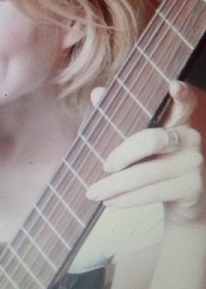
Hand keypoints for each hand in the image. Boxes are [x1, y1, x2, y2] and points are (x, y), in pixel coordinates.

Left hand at [86, 81, 205, 225]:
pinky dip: (128, 199)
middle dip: (121, 155)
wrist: (182, 203)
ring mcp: (195, 163)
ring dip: (116, 185)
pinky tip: (111, 202)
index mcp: (178, 120)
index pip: (183, 102)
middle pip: (151, 140)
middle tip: (103, 167)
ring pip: (148, 172)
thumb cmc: (154, 163)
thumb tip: (97, 93)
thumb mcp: (139, 141)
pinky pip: (154, 192)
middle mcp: (191, 137)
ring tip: (94, 192)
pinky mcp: (193, 187)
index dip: (180, 93)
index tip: (173, 85)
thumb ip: (120, 117)